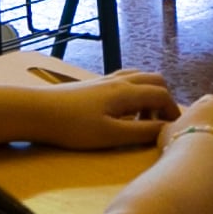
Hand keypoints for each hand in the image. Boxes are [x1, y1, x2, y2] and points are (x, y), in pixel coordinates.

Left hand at [38, 72, 177, 150]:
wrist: (37, 111)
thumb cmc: (73, 127)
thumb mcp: (110, 135)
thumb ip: (140, 132)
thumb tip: (166, 130)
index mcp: (127, 92)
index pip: (162, 95)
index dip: (173, 111)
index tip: (174, 130)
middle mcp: (120, 80)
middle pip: (155, 80)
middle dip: (164, 100)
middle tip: (159, 124)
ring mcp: (106, 80)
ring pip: (139, 77)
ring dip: (149, 94)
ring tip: (141, 118)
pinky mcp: (94, 84)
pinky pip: (125, 79)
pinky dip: (134, 91)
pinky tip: (122, 109)